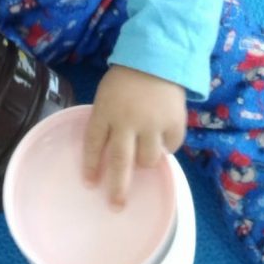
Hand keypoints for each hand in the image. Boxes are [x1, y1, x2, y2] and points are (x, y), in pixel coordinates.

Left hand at [83, 65, 185, 205]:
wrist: (159, 57)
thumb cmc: (128, 77)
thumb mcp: (108, 94)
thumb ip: (107, 119)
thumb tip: (106, 152)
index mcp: (106, 111)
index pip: (93, 143)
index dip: (91, 165)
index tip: (90, 184)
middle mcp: (127, 121)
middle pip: (120, 162)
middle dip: (117, 188)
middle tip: (116, 205)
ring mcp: (152, 125)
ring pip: (147, 160)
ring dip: (145, 161)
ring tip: (145, 152)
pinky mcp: (173, 125)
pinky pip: (169, 148)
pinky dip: (166, 146)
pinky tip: (163, 137)